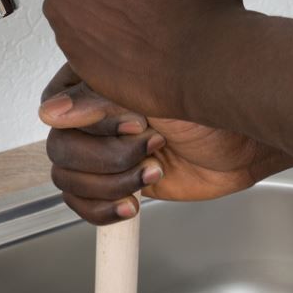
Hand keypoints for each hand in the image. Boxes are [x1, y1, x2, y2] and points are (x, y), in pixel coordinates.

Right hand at [40, 64, 292, 223]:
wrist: (242, 141)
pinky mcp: (114, 182)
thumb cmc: (208, 102)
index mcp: (90, 82)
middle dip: (108, 159)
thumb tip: (50, 113)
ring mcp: (102, 152)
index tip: (136, 123)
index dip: (94, 127)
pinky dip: (104, 209)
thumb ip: (96, 100)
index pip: (54, 111)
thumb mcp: (150, 90)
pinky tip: (133, 202)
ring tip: (153, 170)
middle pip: (61, 151)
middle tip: (152, 147)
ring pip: (70, 181)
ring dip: (113, 184)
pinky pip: (83, 204)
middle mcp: (91, 117)